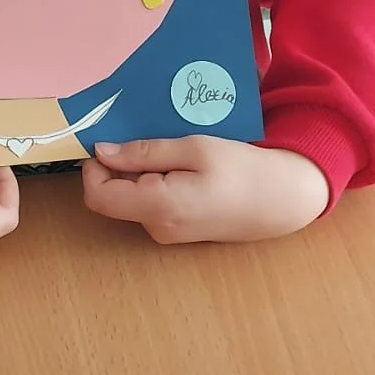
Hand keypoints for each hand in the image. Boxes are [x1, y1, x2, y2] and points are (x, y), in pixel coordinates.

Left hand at [82, 137, 329, 242]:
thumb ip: (143, 152)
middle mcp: (156, 228)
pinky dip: (154, 183)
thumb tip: (101, 152)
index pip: (98, 196)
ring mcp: (166, 234)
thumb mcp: (192, 148)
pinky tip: (182, 168)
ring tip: (174, 152)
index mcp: (157, 207)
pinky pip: (150, 204)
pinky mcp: (177, 231)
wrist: (281, 200)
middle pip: (113, 196)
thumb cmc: (240, 169)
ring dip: (140, 173)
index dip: (93, 168)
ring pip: (131, 198)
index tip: (111, 142)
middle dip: (120, 167)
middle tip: (150, 141)